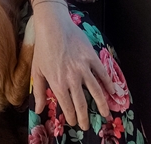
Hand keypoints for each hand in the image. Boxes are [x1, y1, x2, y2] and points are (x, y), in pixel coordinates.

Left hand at [31, 3, 114, 129]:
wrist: (53, 25)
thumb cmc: (43, 47)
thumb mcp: (38, 70)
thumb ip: (39, 91)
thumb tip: (38, 109)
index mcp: (58, 83)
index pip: (67, 106)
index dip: (71, 117)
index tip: (73, 122)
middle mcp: (72, 79)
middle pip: (82, 103)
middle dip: (85, 117)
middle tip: (87, 125)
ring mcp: (83, 68)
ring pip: (96, 91)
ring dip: (101, 104)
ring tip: (105, 114)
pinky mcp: (91, 57)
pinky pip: (102, 73)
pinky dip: (109, 83)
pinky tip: (112, 91)